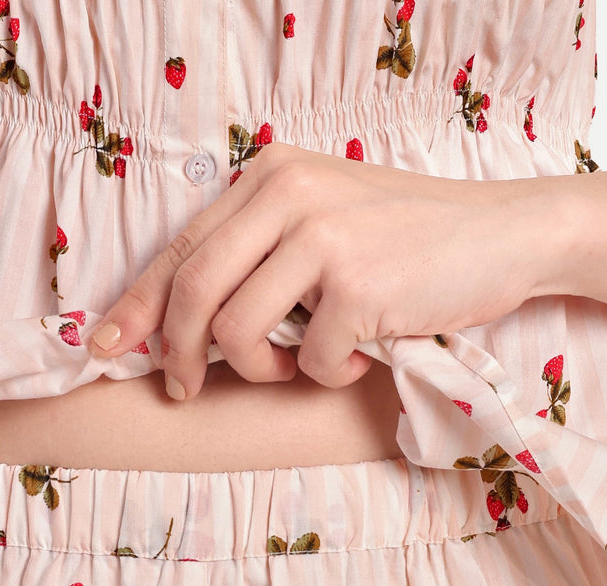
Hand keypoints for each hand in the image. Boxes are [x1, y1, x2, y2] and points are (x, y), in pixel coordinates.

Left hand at [86, 139, 556, 400]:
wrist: (503, 234)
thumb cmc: (409, 242)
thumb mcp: (323, 224)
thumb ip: (259, 254)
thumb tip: (181, 325)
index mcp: (270, 176)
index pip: (182, 249)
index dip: (135, 307)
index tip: (103, 349)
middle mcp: (287, 193)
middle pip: (192, 292)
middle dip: (177, 354)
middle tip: (185, 388)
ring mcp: (321, 236)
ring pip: (237, 331)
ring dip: (259, 371)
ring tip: (296, 367)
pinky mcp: (356, 283)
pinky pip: (308, 360)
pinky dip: (327, 375)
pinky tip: (359, 354)